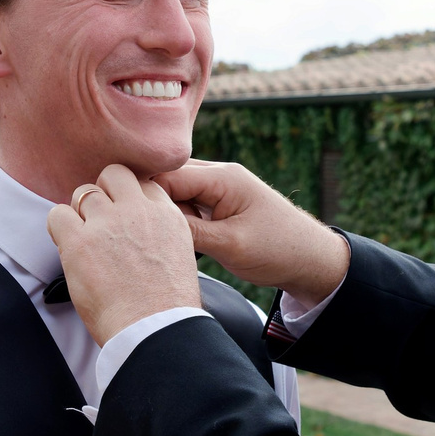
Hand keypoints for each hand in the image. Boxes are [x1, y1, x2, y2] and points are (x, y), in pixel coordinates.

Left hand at [44, 166, 202, 345]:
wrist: (154, 330)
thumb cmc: (165, 307)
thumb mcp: (179, 257)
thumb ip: (159, 234)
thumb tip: (139, 235)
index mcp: (167, 215)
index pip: (143, 183)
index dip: (129, 198)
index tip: (124, 217)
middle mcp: (138, 211)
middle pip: (114, 175)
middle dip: (105, 193)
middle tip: (101, 222)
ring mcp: (108, 223)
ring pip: (84, 192)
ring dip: (81, 213)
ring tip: (85, 241)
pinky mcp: (80, 242)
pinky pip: (58, 214)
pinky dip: (59, 227)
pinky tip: (69, 247)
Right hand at [153, 161, 348, 301]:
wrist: (312, 260)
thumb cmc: (278, 250)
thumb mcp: (229, 245)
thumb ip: (188, 231)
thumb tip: (146, 223)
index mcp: (223, 177)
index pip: (167, 175)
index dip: (142, 195)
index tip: (122, 218)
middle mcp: (219, 175)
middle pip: (168, 180)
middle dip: (150, 204)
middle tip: (136, 234)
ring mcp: (220, 189)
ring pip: (176, 193)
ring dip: (165, 213)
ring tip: (157, 239)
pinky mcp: (221, 204)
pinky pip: (188, 204)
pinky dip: (179, 220)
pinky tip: (173, 239)